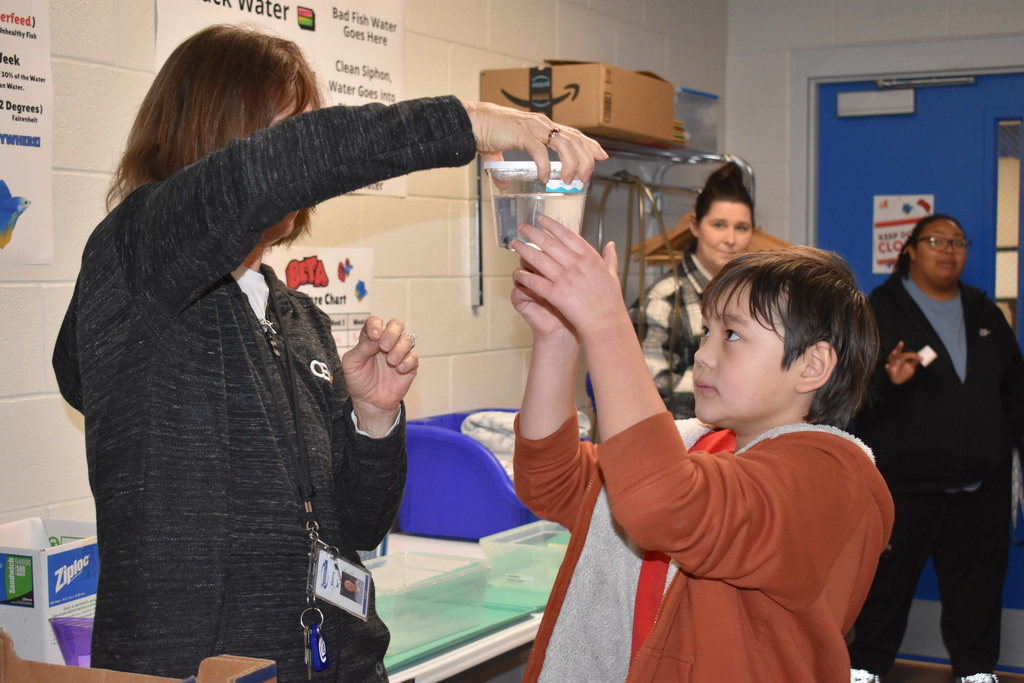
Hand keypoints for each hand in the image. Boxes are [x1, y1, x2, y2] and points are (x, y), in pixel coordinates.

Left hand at [342, 317, 417, 436]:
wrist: (369, 402)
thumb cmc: (358, 381)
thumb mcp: (351, 364)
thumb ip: (362, 348)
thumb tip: (376, 338)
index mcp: (370, 339)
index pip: (375, 322)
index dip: (375, 325)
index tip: (373, 336)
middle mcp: (386, 343)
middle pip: (396, 324)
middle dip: (391, 333)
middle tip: (384, 347)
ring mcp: (399, 353)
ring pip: (407, 339)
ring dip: (399, 349)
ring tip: (391, 362)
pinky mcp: (409, 366)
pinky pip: (414, 357)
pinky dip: (407, 362)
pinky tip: (398, 370)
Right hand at [460, 100, 607, 182]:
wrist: (469, 122)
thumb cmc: (485, 133)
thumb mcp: (499, 154)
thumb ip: (504, 169)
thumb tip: (504, 184)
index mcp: (542, 126)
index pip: (573, 134)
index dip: (589, 144)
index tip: (602, 155)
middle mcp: (542, 124)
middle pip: (574, 139)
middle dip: (585, 159)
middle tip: (586, 177)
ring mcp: (533, 127)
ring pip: (563, 144)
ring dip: (570, 164)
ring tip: (569, 180)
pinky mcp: (521, 133)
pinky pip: (539, 151)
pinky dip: (545, 165)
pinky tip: (545, 178)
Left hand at [511, 216, 623, 339]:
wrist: (605, 322)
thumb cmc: (610, 301)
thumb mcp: (612, 274)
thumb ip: (609, 257)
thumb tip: (610, 244)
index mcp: (589, 256)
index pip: (566, 234)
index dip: (551, 225)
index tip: (540, 219)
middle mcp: (575, 264)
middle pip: (548, 243)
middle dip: (532, 233)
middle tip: (521, 227)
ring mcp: (564, 278)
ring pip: (538, 258)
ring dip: (523, 249)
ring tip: (514, 243)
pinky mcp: (555, 293)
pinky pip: (535, 281)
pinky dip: (525, 275)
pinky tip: (518, 272)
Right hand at [884, 340, 920, 384]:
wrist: (900, 382)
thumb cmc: (905, 373)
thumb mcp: (911, 367)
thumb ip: (914, 362)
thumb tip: (920, 357)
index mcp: (901, 358)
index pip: (906, 354)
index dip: (913, 355)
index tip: (921, 357)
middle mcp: (896, 360)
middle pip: (897, 353)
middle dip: (898, 348)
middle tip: (901, 343)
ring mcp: (892, 366)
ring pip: (891, 359)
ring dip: (893, 355)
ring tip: (895, 351)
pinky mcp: (891, 372)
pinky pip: (888, 370)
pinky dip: (887, 368)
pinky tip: (887, 366)